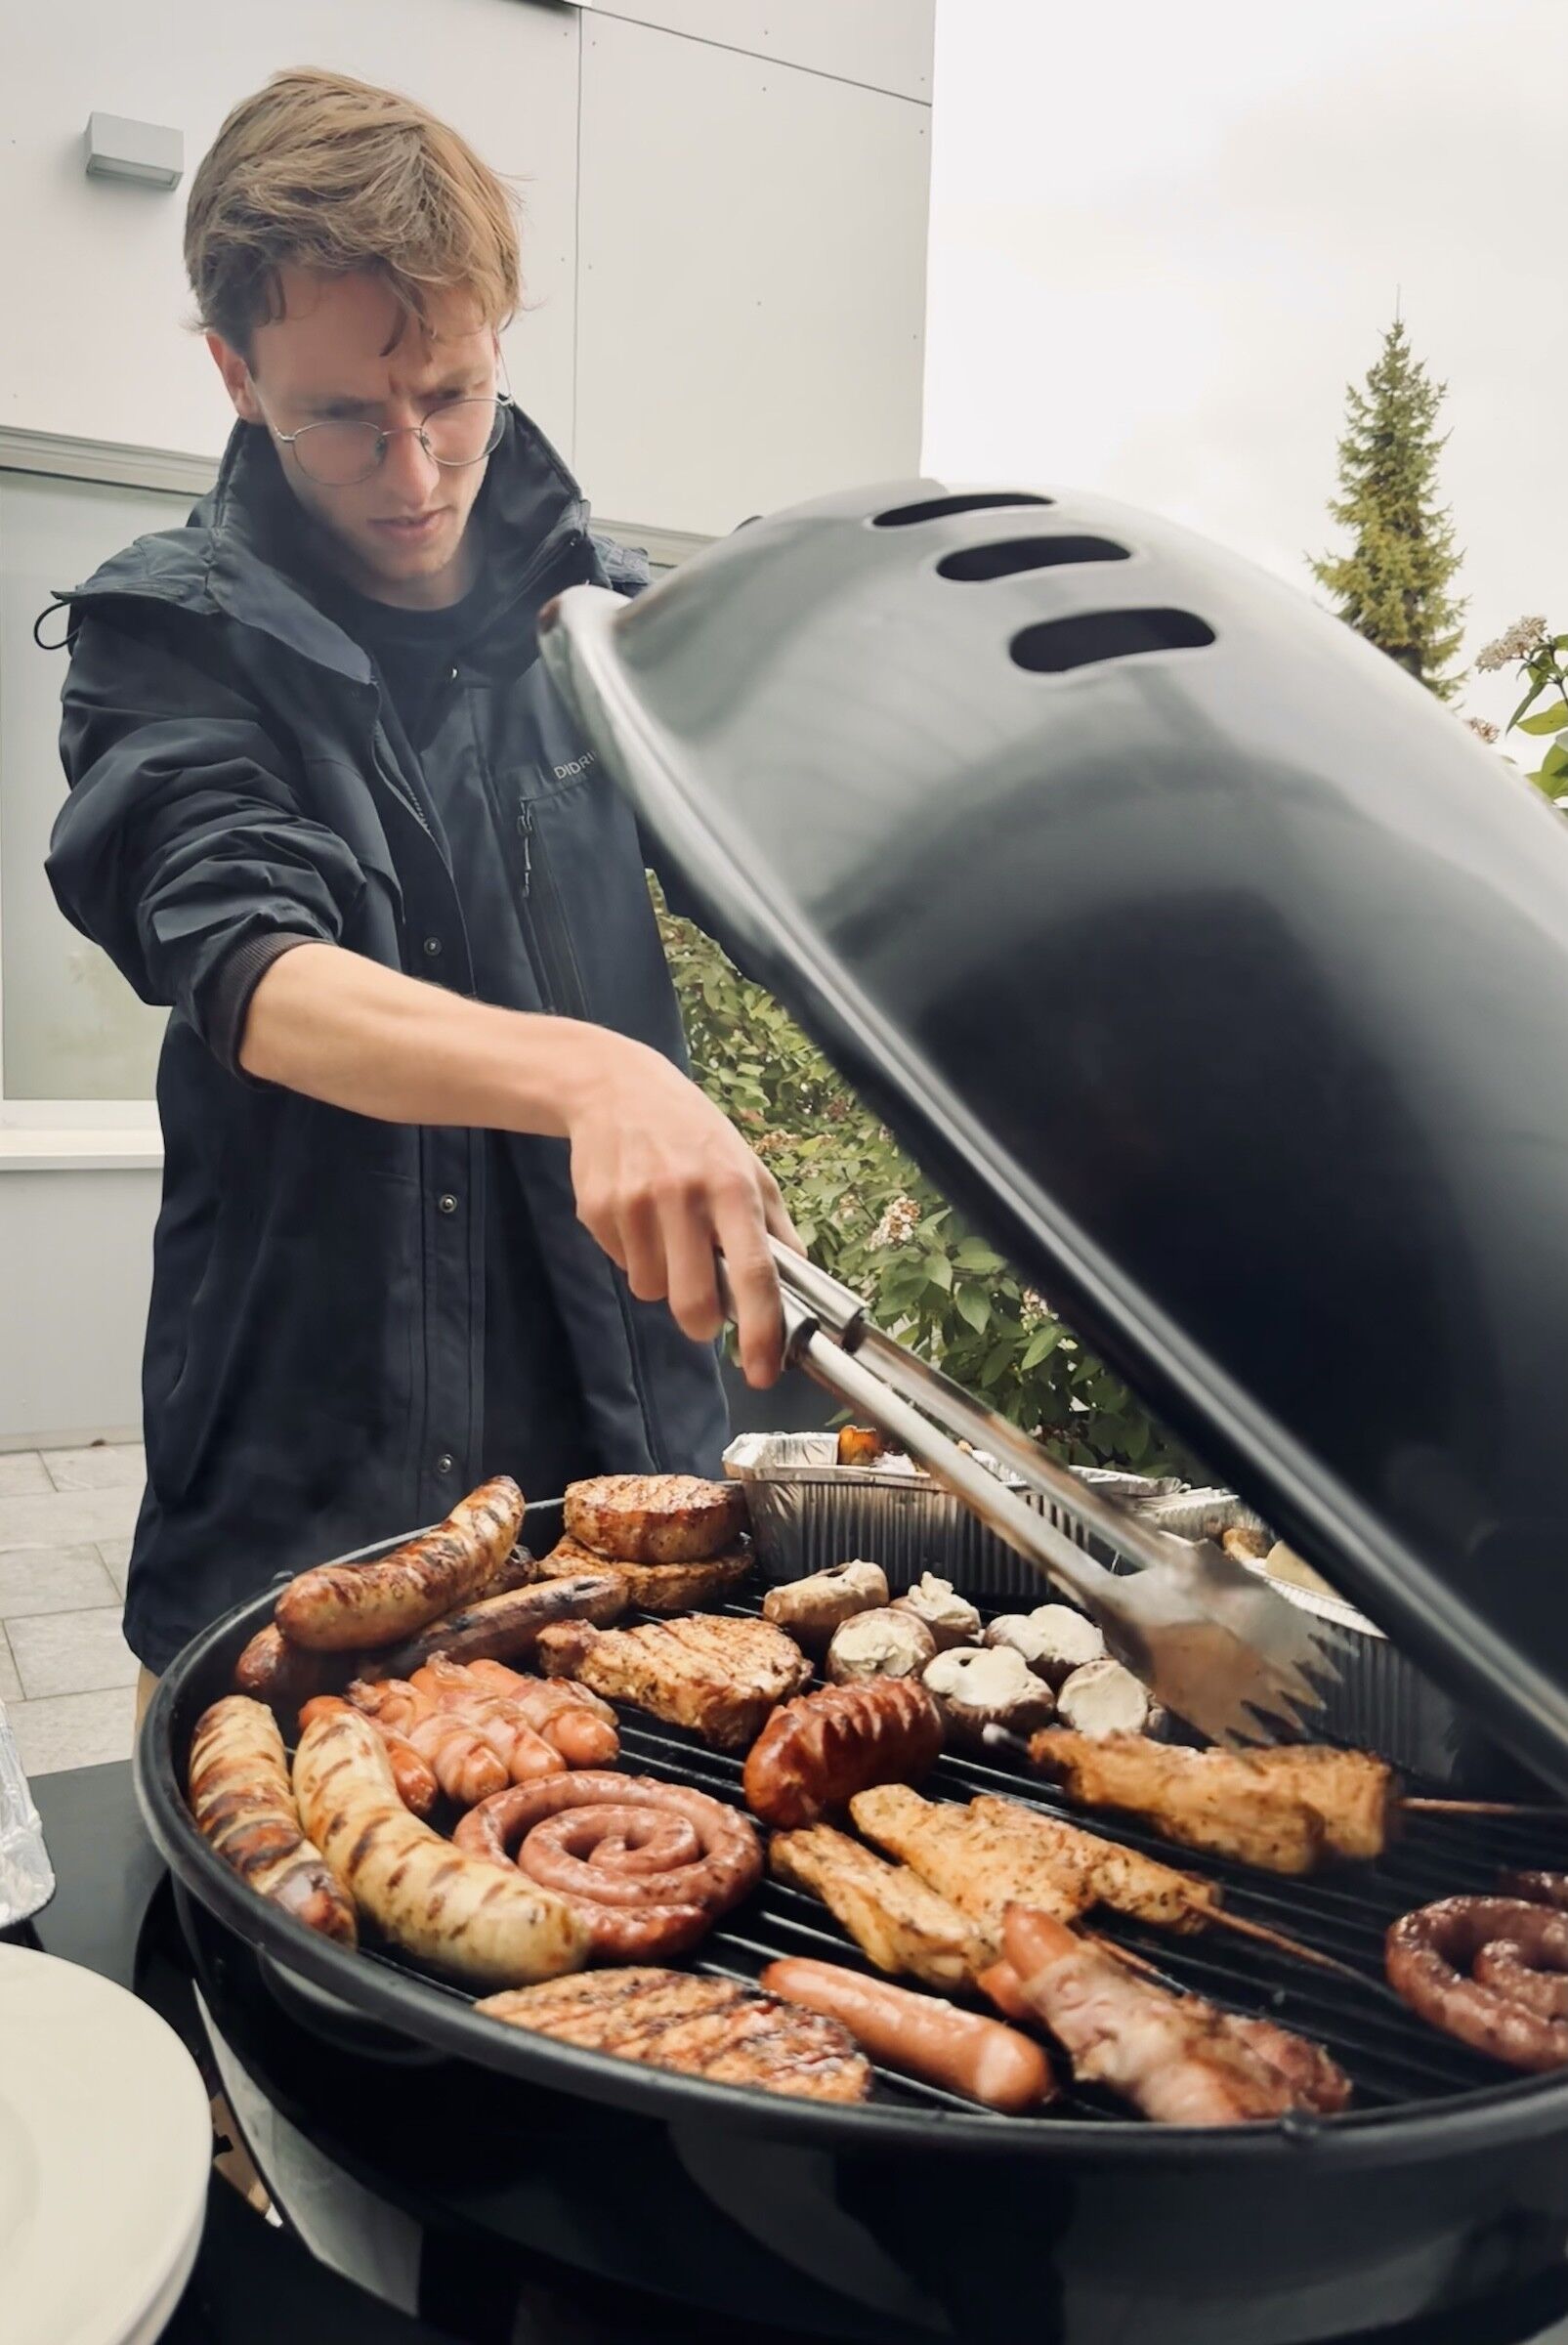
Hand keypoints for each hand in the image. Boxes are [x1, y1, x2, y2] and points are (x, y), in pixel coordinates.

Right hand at [565, 1031, 801, 1386]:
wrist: (615, 1088)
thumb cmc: (693, 1133)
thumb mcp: (748, 1166)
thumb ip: (775, 1228)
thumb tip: (802, 1286)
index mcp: (733, 1187)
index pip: (754, 1272)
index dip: (760, 1330)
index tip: (764, 1372)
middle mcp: (684, 1194)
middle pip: (691, 1299)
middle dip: (699, 1324)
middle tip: (703, 1315)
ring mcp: (635, 1202)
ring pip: (650, 1289)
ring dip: (663, 1280)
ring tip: (666, 1234)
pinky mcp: (596, 1207)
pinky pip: (620, 1265)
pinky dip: (633, 1255)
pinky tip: (637, 1216)